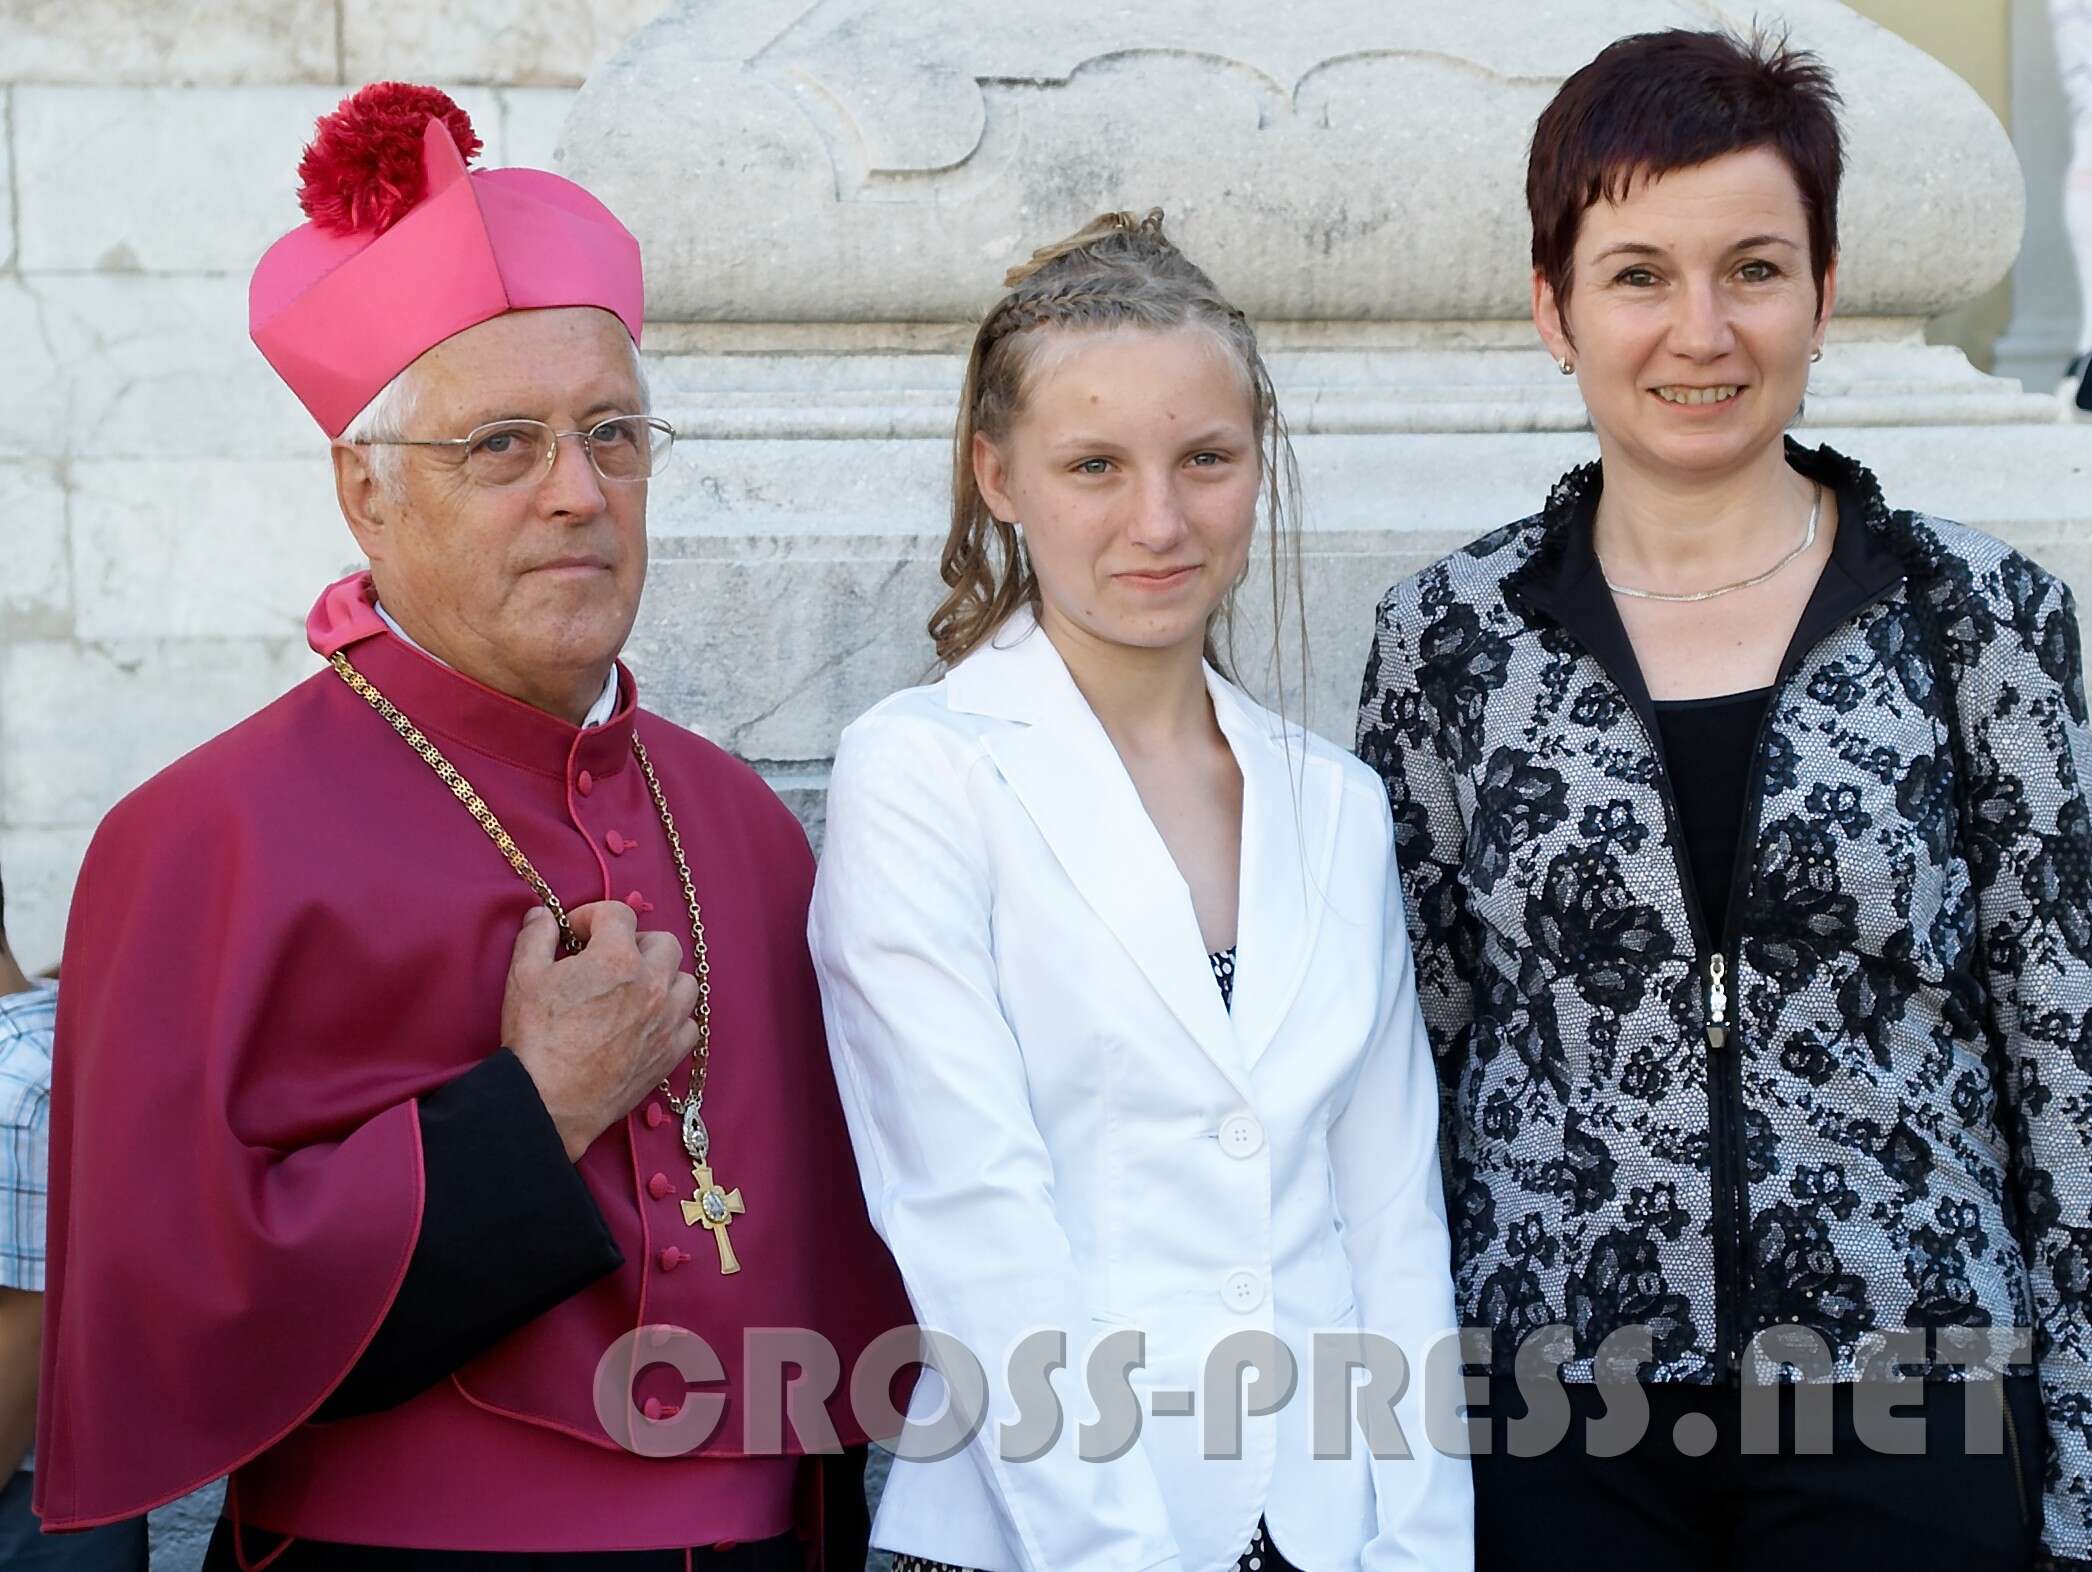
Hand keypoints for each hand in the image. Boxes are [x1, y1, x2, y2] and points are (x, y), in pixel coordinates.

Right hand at [501, 902, 699, 1160]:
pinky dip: (674, 1017)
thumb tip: (542, 915)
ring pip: (685, 982)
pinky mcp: (671, 1053)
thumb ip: (536, 936)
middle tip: (608, 959)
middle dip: (635, 943)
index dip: (593, 916)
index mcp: (618, 958)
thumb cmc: (536, 1038)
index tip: (575, 934)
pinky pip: (690, 1023)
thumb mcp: (524, 977)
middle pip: (663, 943)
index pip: (619, 914)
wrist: (550, 1102)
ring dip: (663, 977)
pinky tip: (649, 1023)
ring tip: (635, 989)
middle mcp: (652, 984)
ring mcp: (667, 1020)